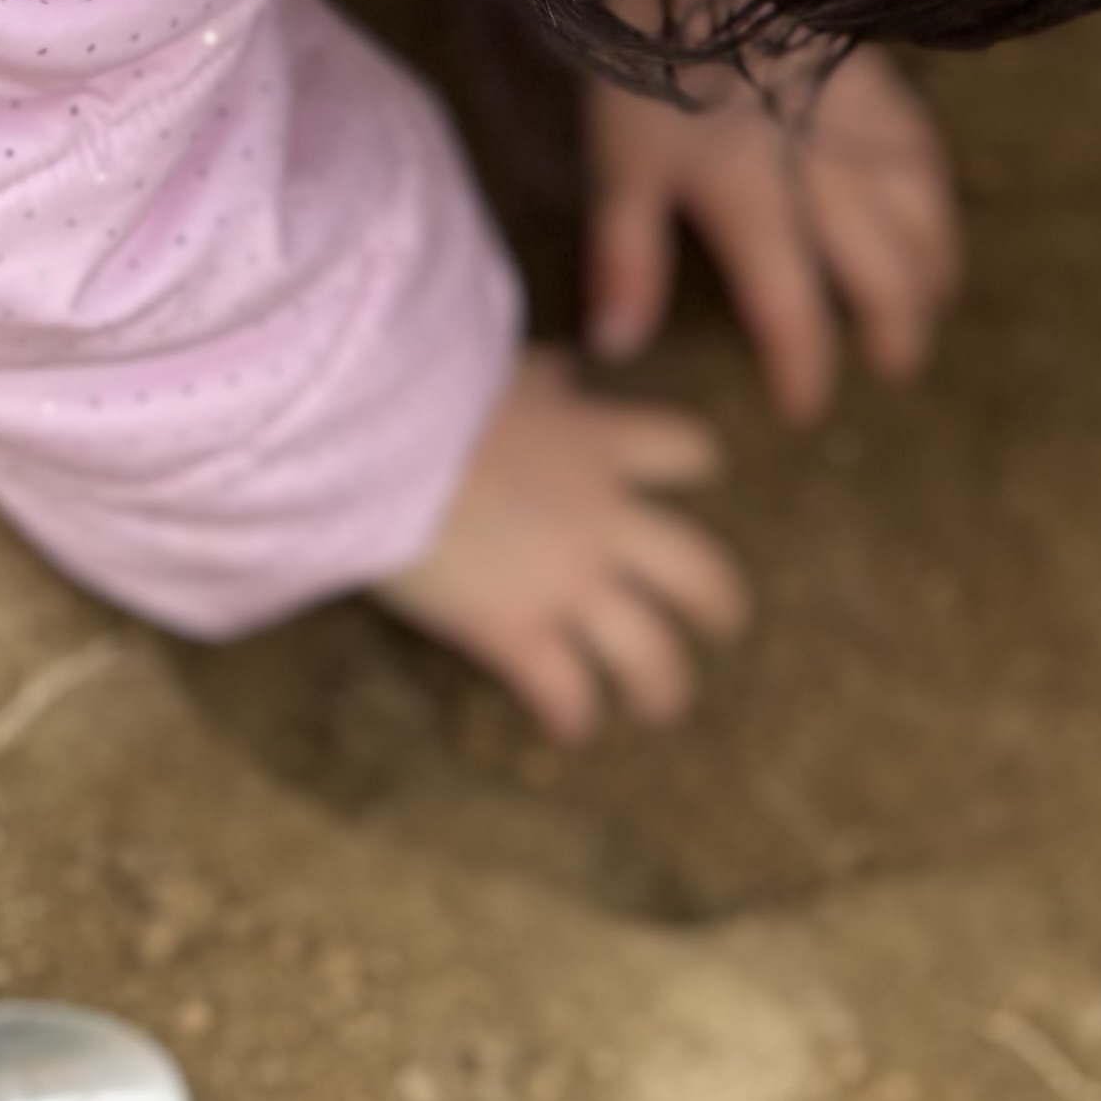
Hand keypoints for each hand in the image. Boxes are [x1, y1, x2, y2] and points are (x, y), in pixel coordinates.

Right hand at [377, 352, 747, 742]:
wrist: (374, 437)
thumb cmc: (426, 387)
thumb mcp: (505, 368)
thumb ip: (545, 381)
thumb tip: (565, 369)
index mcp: (602, 443)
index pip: (686, 449)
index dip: (697, 462)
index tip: (700, 472)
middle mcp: (603, 518)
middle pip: (698, 571)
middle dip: (720, 601)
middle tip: (726, 621)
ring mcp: (567, 582)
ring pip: (650, 651)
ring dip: (664, 684)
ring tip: (665, 704)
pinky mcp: (515, 631)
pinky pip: (565, 691)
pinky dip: (574, 717)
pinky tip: (572, 732)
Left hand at [581, 18, 960, 425]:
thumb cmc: (645, 61)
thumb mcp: (619, 164)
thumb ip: (625, 259)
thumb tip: (616, 348)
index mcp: (754, 204)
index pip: (791, 312)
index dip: (804, 369)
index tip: (806, 410)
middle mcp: (822, 175)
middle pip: (881, 272)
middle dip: (895, 328)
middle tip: (897, 367)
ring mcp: (857, 123)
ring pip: (920, 213)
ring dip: (932, 268)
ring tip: (934, 299)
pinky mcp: (875, 75)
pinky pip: (925, 148)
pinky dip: (936, 191)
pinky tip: (932, 201)